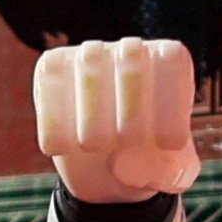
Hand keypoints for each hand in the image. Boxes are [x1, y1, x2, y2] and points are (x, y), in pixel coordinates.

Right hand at [34, 36, 201, 200]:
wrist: (106, 170)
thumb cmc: (149, 160)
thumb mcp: (171, 174)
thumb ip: (167, 170)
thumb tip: (116, 163)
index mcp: (169, 61)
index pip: (172, 60)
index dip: (168, 105)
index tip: (166, 143)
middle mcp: (131, 48)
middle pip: (131, 62)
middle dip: (129, 119)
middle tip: (127, 144)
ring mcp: (88, 54)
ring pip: (88, 70)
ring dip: (91, 126)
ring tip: (96, 145)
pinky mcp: (52, 67)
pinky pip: (49, 86)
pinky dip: (56, 128)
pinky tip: (67, 145)